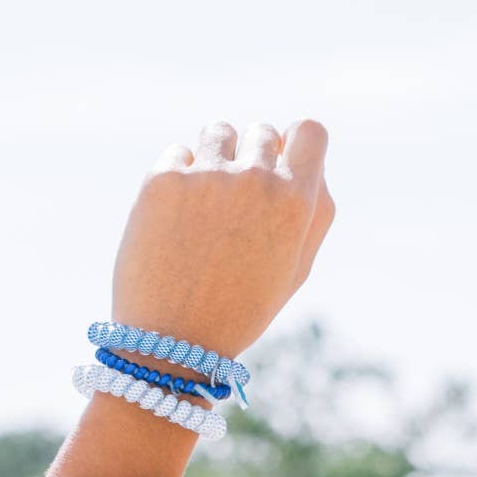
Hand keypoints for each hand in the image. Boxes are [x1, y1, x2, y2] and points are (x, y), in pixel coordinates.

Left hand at [111, 118, 334, 358]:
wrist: (170, 345)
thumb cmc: (237, 312)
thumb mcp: (293, 271)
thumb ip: (314, 213)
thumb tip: (312, 163)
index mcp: (295, 202)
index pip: (310, 131)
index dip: (293, 145)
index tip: (277, 165)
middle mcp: (255, 180)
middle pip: (260, 132)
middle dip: (249, 160)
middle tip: (231, 209)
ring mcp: (207, 177)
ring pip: (218, 133)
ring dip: (213, 158)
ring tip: (202, 206)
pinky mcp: (163, 181)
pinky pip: (177, 155)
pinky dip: (175, 180)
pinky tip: (172, 222)